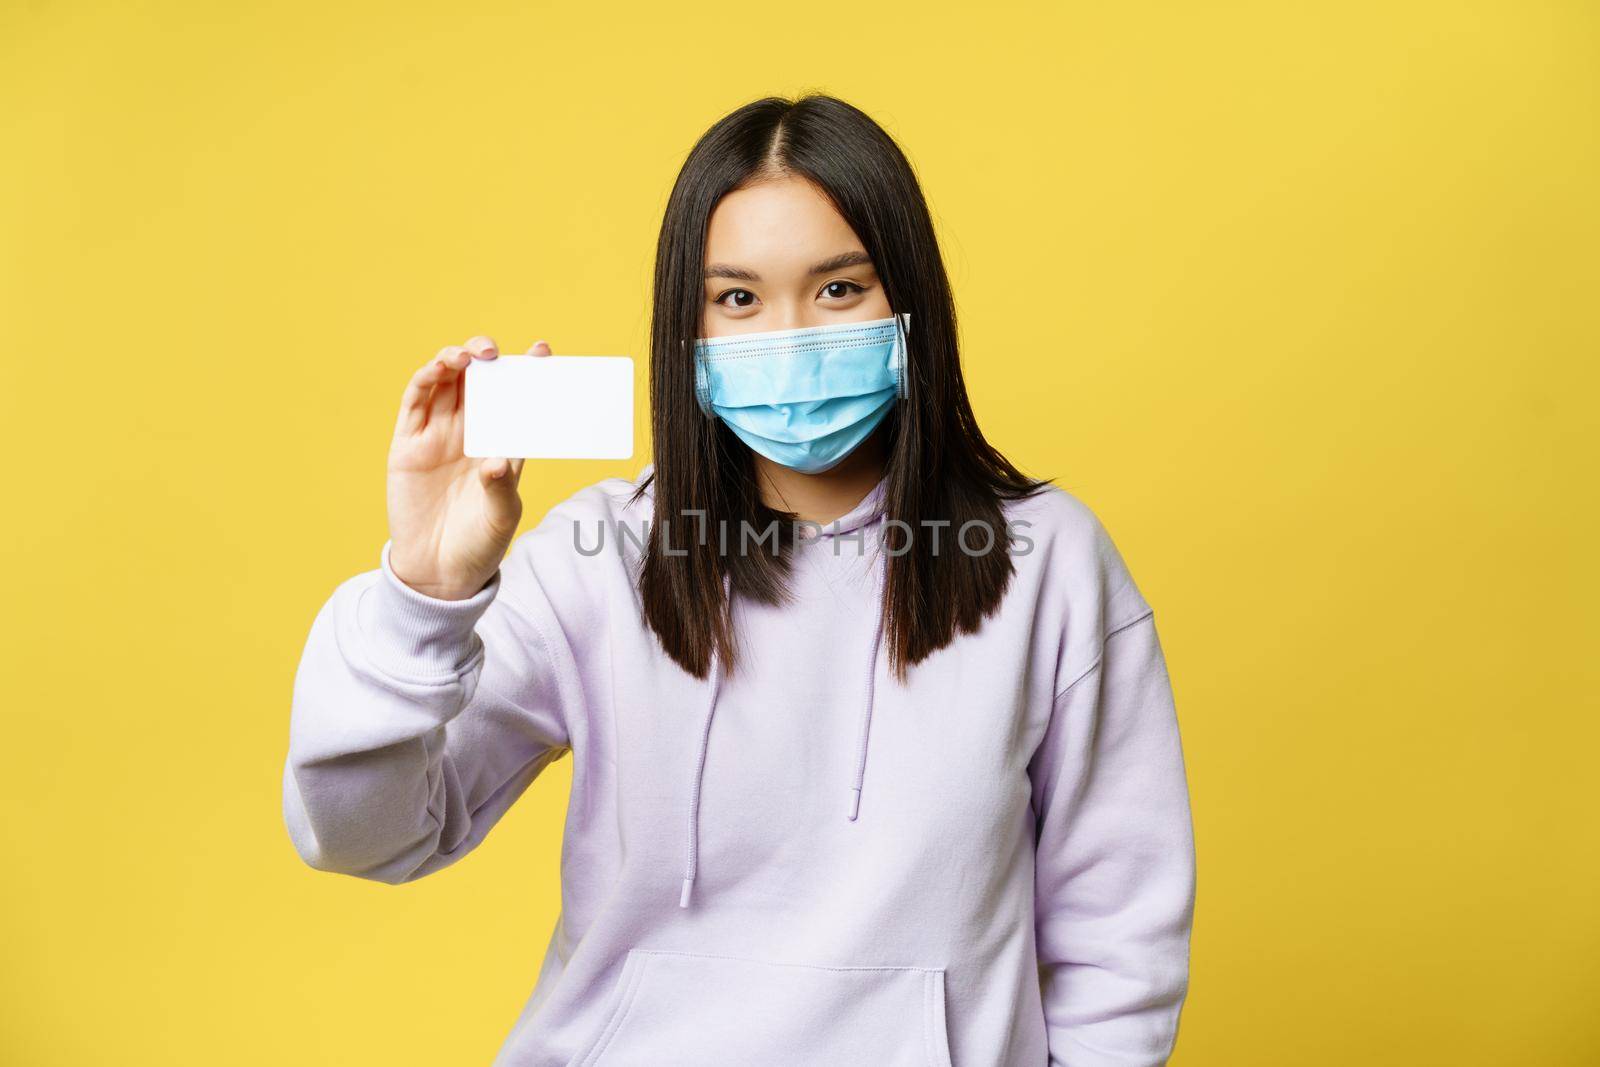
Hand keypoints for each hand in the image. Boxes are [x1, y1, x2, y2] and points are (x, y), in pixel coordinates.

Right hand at [385, 335, 553, 599]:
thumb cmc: (478, 544)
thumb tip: (498, 461)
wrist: (438, 572)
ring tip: (465, 357)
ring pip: (445, 384)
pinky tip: (436, 369)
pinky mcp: (408, 445)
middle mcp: (472, 434)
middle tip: (493, 352)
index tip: (542, 350)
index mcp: (503, 445)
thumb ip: (501, 487)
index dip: (528, 373)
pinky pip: (415, 404)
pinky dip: (424, 380)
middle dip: (485, 359)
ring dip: (453, 362)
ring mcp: (438, 436)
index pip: (518, 400)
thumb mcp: (499, 517)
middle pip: (478, 383)